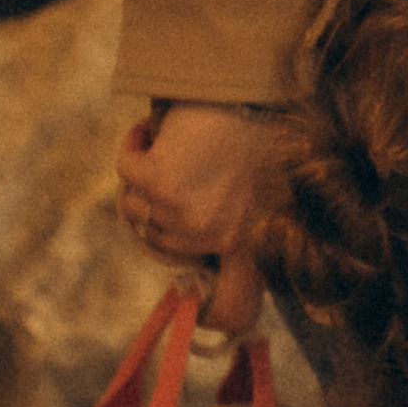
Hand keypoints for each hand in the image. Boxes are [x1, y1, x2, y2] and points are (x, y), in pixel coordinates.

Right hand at [118, 101, 283, 329]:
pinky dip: (135, 147)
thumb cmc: (272, 128)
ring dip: (146, 175)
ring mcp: (183, 212)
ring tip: (174, 146)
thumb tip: (216, 248)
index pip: (235, 308)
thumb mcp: (281, 185)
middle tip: (178, 173)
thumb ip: (251, 221)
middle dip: (160, 209)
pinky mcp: (157, 183)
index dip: (216, 318)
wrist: (254, 83)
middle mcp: (216, 237)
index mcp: (254, 242)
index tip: (204, 323)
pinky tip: (157, 129)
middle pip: (161, 242)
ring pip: (138, 207)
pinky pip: (127, 172)